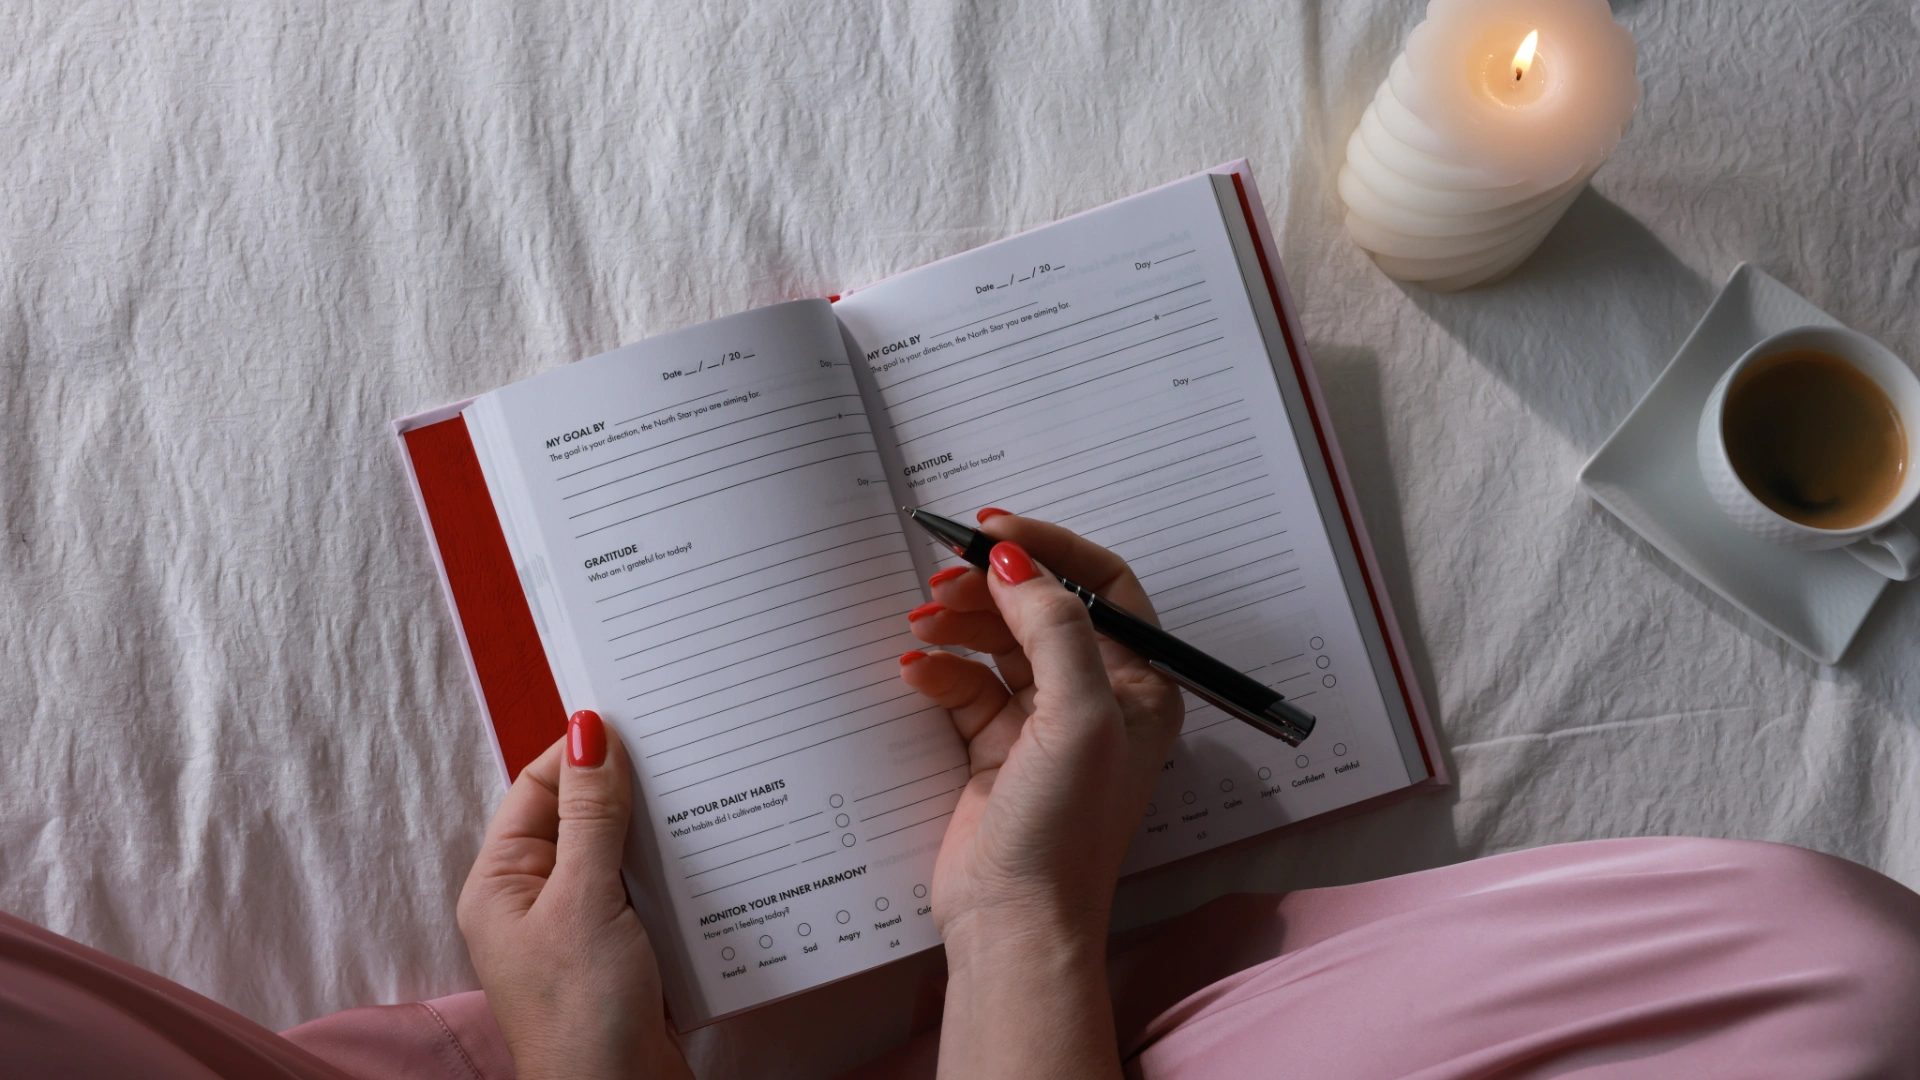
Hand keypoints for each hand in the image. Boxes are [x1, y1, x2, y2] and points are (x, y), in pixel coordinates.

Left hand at [457, 711, 691, 1079]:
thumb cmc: (583, 1013)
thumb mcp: (585, 899)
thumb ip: (591, 815)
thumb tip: (589, 734)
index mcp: (502, 883)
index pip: (538, 789)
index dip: (583, 754)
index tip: (636, 723)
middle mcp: (534, 901)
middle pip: (582, 818)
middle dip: (629, 792)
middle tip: (681, 757)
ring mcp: (578, 928)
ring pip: (620, 855)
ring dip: (657, 836)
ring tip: (703, 802)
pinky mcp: (621, 952)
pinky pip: (647, 893)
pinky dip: (675, 875)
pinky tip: (710, 860)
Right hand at [901, 511, 1183, 1077]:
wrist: (1014, 922)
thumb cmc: (1066, 833)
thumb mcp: (1077, 715)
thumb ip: (1054, 626)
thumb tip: (1018, 560)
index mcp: (1140, 685)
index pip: (1101, 585)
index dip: (1048, 550)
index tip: (992, 533)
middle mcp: (1097, 697)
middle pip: (1042, 607)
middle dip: (992, 586)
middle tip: (944, 578)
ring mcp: (1044, 723)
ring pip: (999, 641)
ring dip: (960, 624)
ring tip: (922, 622)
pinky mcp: (996, 748)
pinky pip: (965, 685)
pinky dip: (939, 670)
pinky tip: (916, 670)